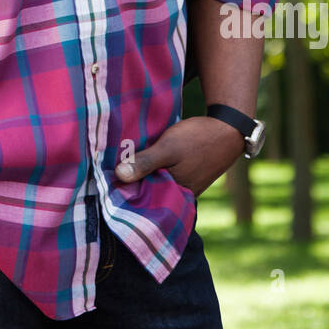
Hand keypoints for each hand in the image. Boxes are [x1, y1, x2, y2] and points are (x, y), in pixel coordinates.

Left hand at [114, 116, 245, 197]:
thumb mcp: (168, 148)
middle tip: (103, 169)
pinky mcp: (183, 175)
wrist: (227, 130)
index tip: (101, 179)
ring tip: (116, 162)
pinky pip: (161, 175)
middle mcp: (177, 194)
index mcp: (172, 194)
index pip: (140, 198)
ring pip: (153, 182)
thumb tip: (119, 175)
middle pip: (146, 191)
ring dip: (139, 173)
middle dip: (128, 182)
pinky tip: (138, 158)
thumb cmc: (198, 139)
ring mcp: (181, 185)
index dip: (121, 189)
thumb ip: (145, 162)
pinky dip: (151, 168)